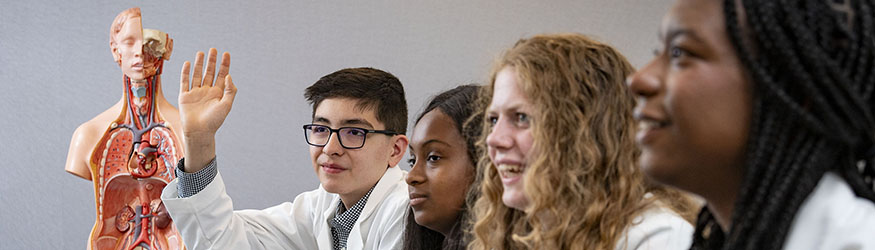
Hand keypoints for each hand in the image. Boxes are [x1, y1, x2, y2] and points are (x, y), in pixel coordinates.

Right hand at [178, 48, 235, 171]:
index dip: (224, 64)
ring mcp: (196, 93)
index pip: (222, 75)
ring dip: (199, 64)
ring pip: (197, 75)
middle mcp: (207, 91)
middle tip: (213, 50)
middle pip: (210, 72)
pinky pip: (185, 82)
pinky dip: (186, 73)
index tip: (226, 54)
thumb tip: (229, 75)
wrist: (199, 132)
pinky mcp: (185, 96)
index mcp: (218, 93)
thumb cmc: (214, 121)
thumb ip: (230, 90)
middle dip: (212, 61)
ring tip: (201, 53)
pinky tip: (188, 63)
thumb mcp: (226, 105)